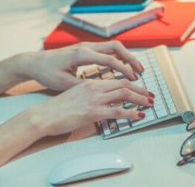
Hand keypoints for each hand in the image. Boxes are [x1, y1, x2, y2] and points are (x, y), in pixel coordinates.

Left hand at [17, 41, 144, 91]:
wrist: (34, 62)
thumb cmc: (47, 73)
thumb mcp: (64, 84)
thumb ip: (83, 87)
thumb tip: (101, 93)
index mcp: (81, 54)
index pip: (109, 59)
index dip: (124, 69)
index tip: (134, 79)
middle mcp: (85, 47)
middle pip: (116, 47)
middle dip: (130, 59)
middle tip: (141, 72)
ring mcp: (86, 47)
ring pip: (112, 47)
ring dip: (125, 57)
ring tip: (136, 70)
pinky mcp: (85, 50)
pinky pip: (106, 50)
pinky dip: (117, 57)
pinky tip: (122, 68)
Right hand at [28, 79, 153, 136]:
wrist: (43, 116)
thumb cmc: (56, 109)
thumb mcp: (74, 96)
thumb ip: (88, 96)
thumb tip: (99, 101)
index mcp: (89, 82)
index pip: (116, 79)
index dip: (131, 83)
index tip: (140, 88)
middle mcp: (94, 88)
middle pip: (124, 84)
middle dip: (140, 90)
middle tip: (150, 96)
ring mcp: (94, 99)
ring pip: (124, 94)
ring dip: (140, 99)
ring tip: (149, 104)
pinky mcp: (93, 112)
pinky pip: (118, 111)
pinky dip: (131, 113)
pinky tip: (139, 116)